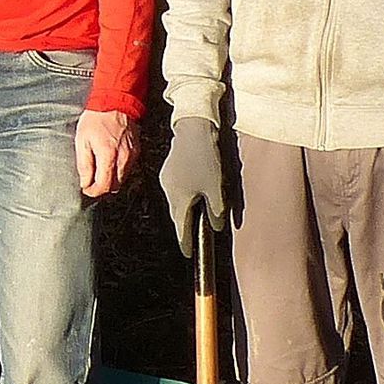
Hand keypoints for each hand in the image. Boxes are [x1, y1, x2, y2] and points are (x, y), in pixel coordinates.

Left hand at [76, 109, 138, 198]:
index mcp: (108, 156)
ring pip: (123, 178)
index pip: (104, 186)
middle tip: (92, 181)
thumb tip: (85, 182)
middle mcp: (123, 158)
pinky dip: (119, 170)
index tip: (86, 188)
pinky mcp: (137, 150)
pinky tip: (110, 160)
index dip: (93, 191)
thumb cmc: (97, 117)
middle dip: (103, 187)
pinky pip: (128, 168)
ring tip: (100, 169)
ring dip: (111, 179)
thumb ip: (84, 164)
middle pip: (115, 186)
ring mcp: (132, 155)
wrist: (116, 100)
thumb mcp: (82, 140)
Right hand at [157, 117, 226, 254]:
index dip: (186, 243)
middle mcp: (169, 193)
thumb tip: (216, 226)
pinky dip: (185, 195)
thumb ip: (216, 210)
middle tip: (195, 235)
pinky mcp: (169, 170)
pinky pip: (176, 189)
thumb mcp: (216, 188)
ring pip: (177, 202)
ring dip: (187, 208)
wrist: (193, 129)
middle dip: (187, 225)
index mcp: (179, 201)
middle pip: (178, 215)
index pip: (182, 229)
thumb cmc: (206, 159)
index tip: (189, 254)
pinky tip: (194, 190)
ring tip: (197, 211)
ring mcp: (166, 181)